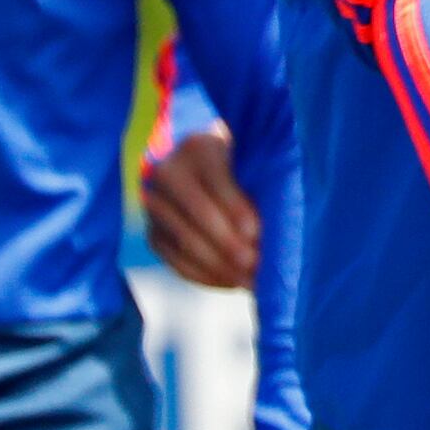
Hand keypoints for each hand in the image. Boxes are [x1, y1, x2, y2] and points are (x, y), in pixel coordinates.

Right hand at [140, 126, 262, 289]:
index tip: (258, 234)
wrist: (203, 165)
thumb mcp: (252, 162)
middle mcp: (168, 173)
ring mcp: (155, 204)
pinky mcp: (152, 233)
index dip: (238, 210)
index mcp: (199, 147)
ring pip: (186, 242)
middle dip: (231, 246)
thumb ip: (261, 186)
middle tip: (259, 267)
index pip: (217, 181)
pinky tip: (231, 283)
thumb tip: (276, 231)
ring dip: (221, 267)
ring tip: (252, 281)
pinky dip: (205, 275)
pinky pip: (175, 261)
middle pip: (199, 216)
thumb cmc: (244, 164)